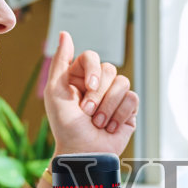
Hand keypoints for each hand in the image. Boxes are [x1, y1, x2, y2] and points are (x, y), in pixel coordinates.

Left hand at [42, 31, 136, 155]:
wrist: (83, 153)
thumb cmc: (65, 126)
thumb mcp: (55, 92)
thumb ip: (60, 61)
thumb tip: (65, 33)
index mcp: (80, 77)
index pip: (92, 57)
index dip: (92, 71)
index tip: (87, 88)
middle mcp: (98, 84)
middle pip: (110, 70)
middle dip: (98, 95)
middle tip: (87, 113)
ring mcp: (115, 96)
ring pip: (123, 84)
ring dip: (108, 107)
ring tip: (98, 123)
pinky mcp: (129, 110)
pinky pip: (133, 99)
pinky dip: (120, 115)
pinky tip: (110, 127)